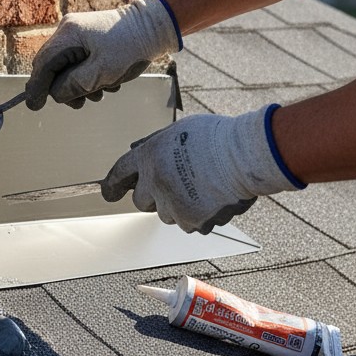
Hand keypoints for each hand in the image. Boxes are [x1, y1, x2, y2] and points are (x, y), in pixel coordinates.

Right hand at [25, 0, 179, 109]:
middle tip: (80, 103)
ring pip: (66, 67)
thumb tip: (56, 94)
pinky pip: (78, 62)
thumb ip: (74, 85)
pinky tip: (107, 82)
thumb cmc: (131, 47)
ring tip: (100, 93)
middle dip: (64, 88)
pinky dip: (88, 76)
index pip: (43, 65)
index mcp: (69, 35)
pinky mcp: (88, 39)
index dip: (37, 88)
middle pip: (52, 67)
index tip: (35, 106)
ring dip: (80, 85)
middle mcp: (68, 31)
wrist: (155, 27)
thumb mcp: (102, 72)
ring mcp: (78, 33)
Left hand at [101, 106, 304, 234]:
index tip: (108, 194)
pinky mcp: (192, 221)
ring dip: (178, 206)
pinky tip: (214, 199)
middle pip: (140, 201)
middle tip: (174, 186)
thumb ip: (155, 144)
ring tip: (202, 188)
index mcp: (148, 156)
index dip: (111, 186)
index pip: (119, 174)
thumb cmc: (217, 137)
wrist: (246, 155)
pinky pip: (190, 224)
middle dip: (153, 196)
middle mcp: (154, 183)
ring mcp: (172, 204)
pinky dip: (200, 217)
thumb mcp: (178, 130)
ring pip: (167, 214)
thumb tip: (136, 150)